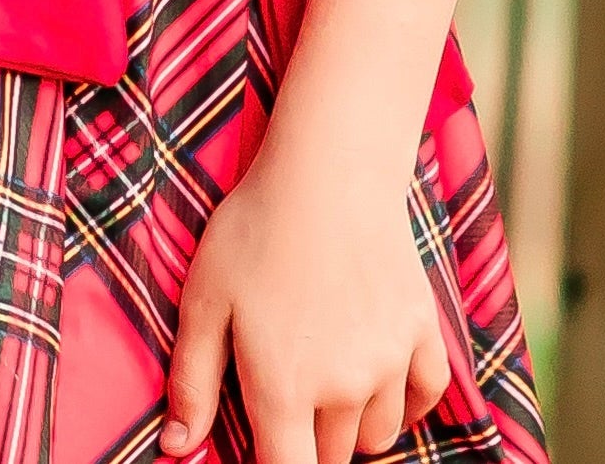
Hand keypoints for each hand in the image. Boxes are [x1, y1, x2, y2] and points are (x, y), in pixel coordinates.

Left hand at [162, 135, 449, 463]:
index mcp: (284, 389)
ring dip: (354, 426)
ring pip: (378, 434)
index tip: (268, 445)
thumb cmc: (254, 229)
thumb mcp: (203, 300)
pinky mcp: (422, 329)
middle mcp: (344, 387)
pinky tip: (383, 387)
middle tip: (288, 395)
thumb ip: (191, 382)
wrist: (327, 168)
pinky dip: (407, 404)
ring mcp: (390, 359)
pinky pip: (427, 395)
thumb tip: (177, 447)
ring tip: (328, 385)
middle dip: (308, 441)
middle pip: (332, 456)